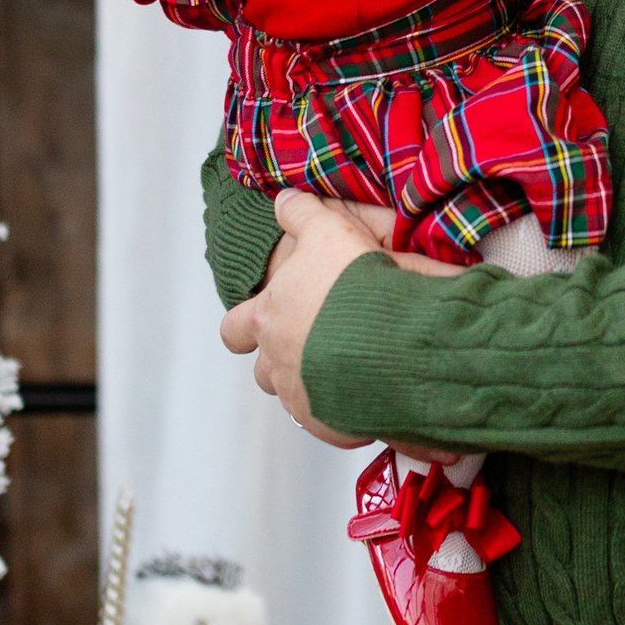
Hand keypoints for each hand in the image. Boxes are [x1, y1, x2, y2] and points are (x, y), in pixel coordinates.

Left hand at [218, 190, 382, 442]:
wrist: (389, 334)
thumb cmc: (354, 283)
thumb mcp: (328, 232)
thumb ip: (302, 215)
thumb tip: (283, 199)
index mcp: (267, 319)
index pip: (235, 329)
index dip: (245, 325)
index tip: (259, 323)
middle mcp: (277, 364)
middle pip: (263, 373)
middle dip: (280, 362)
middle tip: (311, 348)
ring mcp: (304, 399)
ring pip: (297, 399)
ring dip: (315, 386)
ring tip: (348, 370)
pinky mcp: (335, 425)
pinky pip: (335, 425)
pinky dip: (349, 413)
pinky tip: (374, 394)